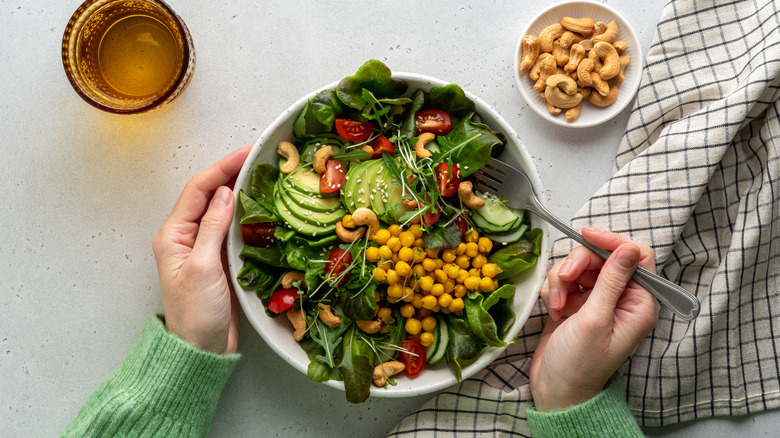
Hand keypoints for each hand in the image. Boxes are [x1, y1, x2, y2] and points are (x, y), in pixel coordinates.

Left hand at [152, 146, 250, 353]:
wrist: (201, 349)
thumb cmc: (195, 313)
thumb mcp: (202, 267)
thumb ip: (212, 228)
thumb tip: (226, 193)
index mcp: (173, 235)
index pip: (198, 191)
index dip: (222, 168)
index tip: (245, 153)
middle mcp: (185, 237)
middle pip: (209, 196)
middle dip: (231, 174)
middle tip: (258, 160)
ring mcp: (202, 249)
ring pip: (221, 211)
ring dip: (240, 193)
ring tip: (262, 178)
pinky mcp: (218, 261)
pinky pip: (231, 229)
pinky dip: (246, 216)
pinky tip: (261, 209)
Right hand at [528, 227, 658, 410]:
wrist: (555, 391)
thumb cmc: (579, 365)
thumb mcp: (596, 320)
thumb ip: (611, 281)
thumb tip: (628, 248)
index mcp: (639, 304)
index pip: (636, 256)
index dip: (612, 243)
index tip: (586, 236)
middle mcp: (621, 299)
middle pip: (602, 257)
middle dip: (578, 264)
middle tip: (565, 280)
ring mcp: (597, 301)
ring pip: (579, 266)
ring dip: (562, 279)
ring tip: (557, 304)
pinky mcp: (576, 304)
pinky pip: (564, 280)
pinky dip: (555, 289)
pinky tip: (553, 309)